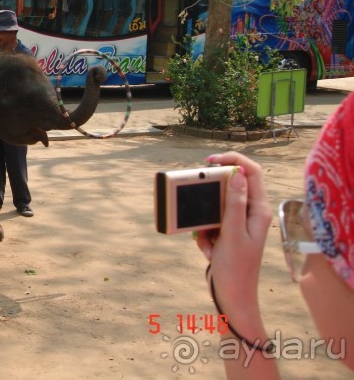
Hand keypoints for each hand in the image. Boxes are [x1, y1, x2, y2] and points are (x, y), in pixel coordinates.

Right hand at [194, 152, 271, 337]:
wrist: (232, 297)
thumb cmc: (235, 268)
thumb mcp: (232, 233)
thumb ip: (235, 202)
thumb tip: (237, 172)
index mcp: (258, 210)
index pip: (252, 172)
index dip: (233, 160)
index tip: (210, 161)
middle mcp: (250, 213)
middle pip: (230, 187)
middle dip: (211, 196)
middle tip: (198, 201)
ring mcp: (238, 223)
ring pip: (215, 206)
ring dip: (205, 220)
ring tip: (208, 240)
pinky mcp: (226, 232)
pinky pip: (209, 222)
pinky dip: (204, 234)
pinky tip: (209, 250)